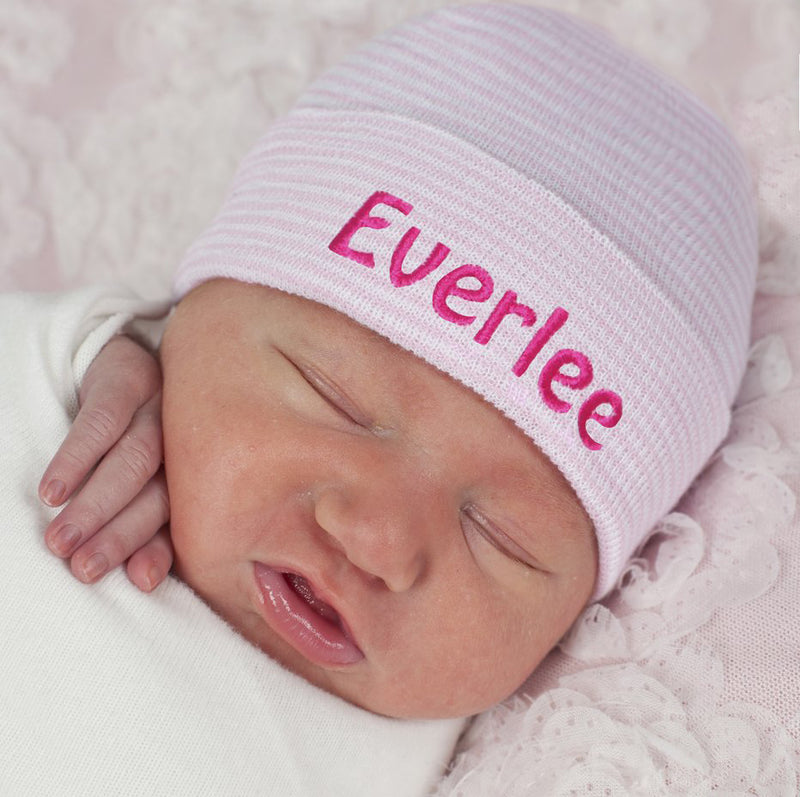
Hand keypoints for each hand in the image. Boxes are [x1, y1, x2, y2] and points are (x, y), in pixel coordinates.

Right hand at [39, 335, 172, 591]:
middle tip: (83, 568)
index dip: (160, 550)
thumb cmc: (149, 438)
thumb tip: (144, 581)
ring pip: (132, 462)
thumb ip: (155, 529)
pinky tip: (51, 490)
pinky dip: (76, 458)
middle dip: (120, 536)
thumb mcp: (156, 478)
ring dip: (95, 505)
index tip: (141, 582)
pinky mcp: (130, 381)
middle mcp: (188, 444)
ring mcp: (161, 410)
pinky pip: (103, 422)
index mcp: (200, 473)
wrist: (139, 361)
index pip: (180, 518)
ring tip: (59, 541)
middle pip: (157, 495)